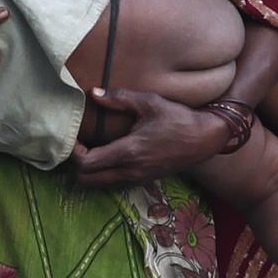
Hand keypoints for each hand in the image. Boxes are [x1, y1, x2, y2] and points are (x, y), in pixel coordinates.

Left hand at [69, 88, 229, 187]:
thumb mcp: (149, 103)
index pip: (86, 163)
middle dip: (75, 165)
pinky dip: (102, 174)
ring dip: (87, 172)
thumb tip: (93, 92)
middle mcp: (130, 170)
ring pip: (99, 184)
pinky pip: (113, 182)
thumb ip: (119, 98)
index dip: (73, 152)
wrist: (205, 139)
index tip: (73, 137)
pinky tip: (105, 155)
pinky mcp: (143, 180)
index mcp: (128, 151)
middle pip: (87, 180)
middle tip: (76, 146)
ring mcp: (137, 178)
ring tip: (87, 150)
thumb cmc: (178, 118)